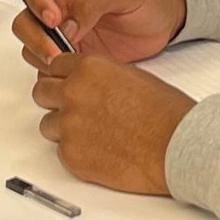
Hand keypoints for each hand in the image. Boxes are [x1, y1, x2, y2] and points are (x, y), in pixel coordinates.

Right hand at [13, 0, 187, 62]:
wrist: (168, 19)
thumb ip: (93, 3)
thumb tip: (66, 24)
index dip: (36, 2)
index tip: (53, 20)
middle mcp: (60, 7)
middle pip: (26, 20)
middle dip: (35, 37)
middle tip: (56, 52)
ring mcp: (65, 33)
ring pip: (33, 45)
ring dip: (43, 56)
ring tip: (68, 63)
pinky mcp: (75, 55)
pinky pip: (51, 66)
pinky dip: (55, 72)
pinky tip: (75, 72)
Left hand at [30, 53, 194, 194]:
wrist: (177, 147)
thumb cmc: (166, 113)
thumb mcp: (132, 77)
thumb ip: (101, 77)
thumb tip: (89, 84)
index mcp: (89, 68)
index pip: (54, 65)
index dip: (63, 76)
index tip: (69, 84)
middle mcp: (73, 93)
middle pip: (42, 92)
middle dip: (56, 100)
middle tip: (77, 110)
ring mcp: (69, 125)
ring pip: (48, 124)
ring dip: (65, 128)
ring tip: (94, 134)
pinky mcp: (71, 155)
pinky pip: (61, 151)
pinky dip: (76, 152)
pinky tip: (101, 150)